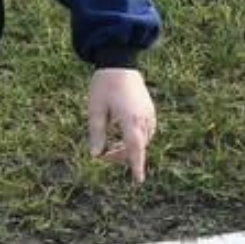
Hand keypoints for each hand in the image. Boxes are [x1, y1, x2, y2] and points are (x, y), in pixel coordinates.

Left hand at [87, 68, 156, 182]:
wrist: (119, 61)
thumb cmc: (104, 85)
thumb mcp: (95, 110)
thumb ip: (96, 134)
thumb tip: (95, 155)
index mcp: (130, 120)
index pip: (134, 149)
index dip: (136, 166)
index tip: (138, 182)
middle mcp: (143, 118)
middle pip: (137, 147)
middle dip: (122, 156)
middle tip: (103, 156)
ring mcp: (149, 113)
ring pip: (143, 139)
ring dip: (129, 146)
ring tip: (111, 146)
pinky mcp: (149, 108)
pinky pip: (146, 130)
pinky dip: (135, 137)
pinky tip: (123, 133)